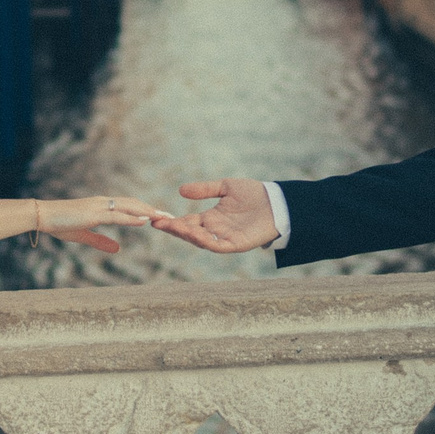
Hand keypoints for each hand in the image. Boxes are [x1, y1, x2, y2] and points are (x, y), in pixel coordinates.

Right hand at [36, 195, 168, 253]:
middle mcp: (104, 203)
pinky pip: (117, 215)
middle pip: (134, 204)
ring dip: (148, 211)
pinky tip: (145, 220)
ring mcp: (99, 206)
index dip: (144, 210)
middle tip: (170, 215)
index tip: (159, 215)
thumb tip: (118, 248)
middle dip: (152, 209)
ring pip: (129, 206)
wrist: (44, 216)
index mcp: (102, 206)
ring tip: (164, 216)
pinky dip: (132, 217)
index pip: (128, 206)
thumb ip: (100, 241)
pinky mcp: (94, 214)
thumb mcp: (83, 235)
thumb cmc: (60, 223)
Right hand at [156, 178, 279, 253]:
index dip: (173, 221)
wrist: (277, 202)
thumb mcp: (226, 187)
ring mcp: (225, 238)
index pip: (188, 222)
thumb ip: (205, 190)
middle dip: (174, 229)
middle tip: (158, 223)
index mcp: (212, 218)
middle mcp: (216, 230)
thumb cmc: (254, 194)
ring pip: (201, 241)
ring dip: (186, 235)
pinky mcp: (237, 244)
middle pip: (190, 233)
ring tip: (174, 226)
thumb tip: (180, 191)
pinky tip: (195, 234)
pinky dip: (205, 241)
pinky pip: (217, 245)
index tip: (157, 218)